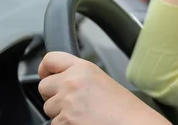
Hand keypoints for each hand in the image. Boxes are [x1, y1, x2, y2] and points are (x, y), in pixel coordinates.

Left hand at [38, 51, 169, 124]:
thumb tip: (61, 80)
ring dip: (59, 113)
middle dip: (53, 95)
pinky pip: (54, 123)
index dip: (45, 68)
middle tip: (69, 102)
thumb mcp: (101, 80)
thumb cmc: (123, 108)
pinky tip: (81, 122)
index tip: (46, 74)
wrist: (133, 124)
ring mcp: (66, 103)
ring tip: (81, 114)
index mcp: (83, 68)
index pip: (50, 59)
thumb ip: (79, 76)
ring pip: (48, 108)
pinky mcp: (64, 121)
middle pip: (44, 86)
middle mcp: (72, 82)